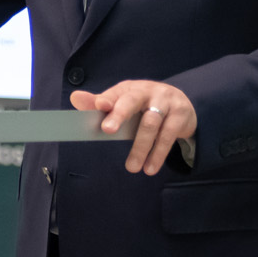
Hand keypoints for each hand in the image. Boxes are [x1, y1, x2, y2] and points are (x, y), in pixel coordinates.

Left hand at [70, 81, 196, 175]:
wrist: (183, 104)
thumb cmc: (145, 106)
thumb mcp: (125, 103)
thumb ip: (101, 104)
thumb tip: (75, 98)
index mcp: (130, 88)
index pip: (115, 93)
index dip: (106, 99)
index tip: (99, 105)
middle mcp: (147, 91)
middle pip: (132, 101)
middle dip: (119, 114)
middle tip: (107, 130)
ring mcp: (166, 102)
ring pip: (151, 123)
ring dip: (140, 147)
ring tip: (131, 168)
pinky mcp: (180, 115)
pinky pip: (168, 135)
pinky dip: (158, 153)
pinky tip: (150, 167)